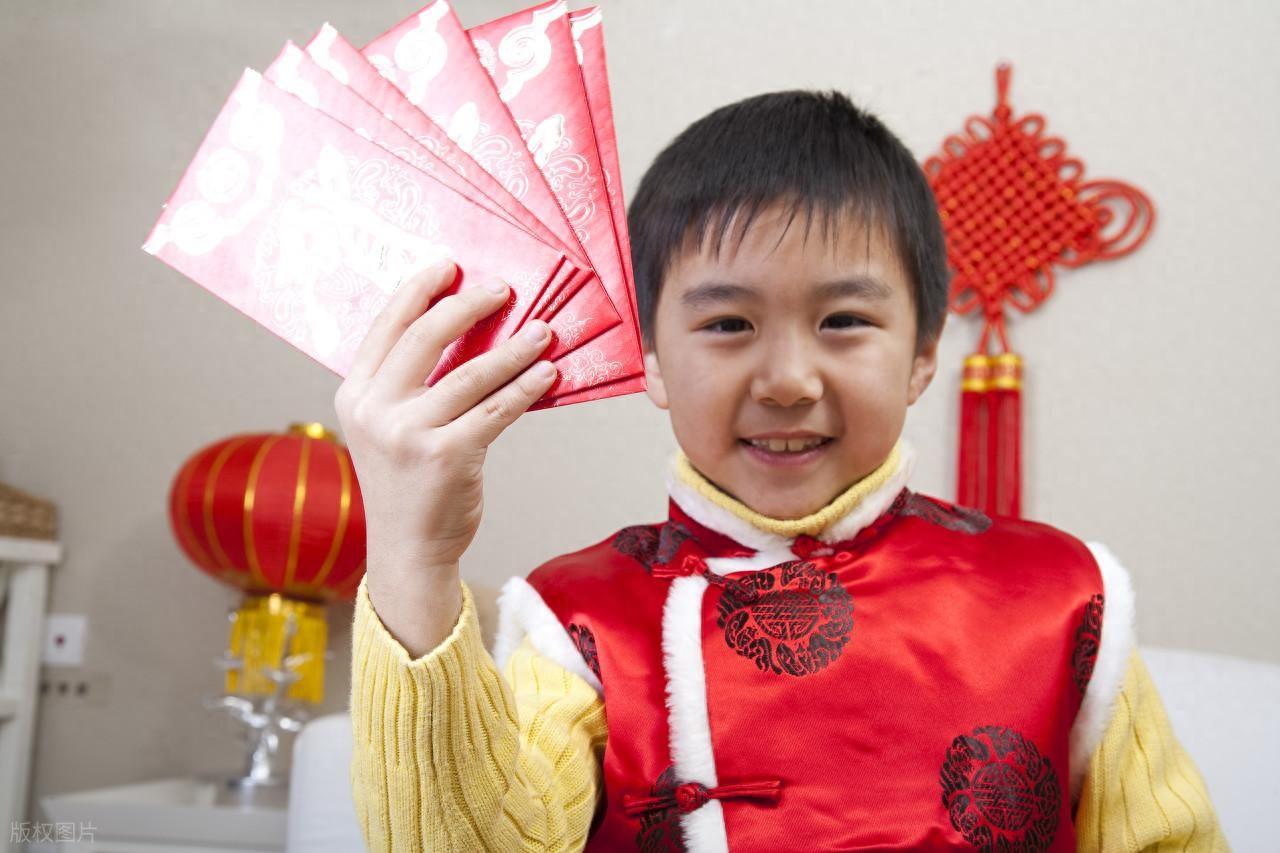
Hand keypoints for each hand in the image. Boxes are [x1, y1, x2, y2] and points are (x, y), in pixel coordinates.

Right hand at [334, 259, 556, 653]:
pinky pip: (497, 409)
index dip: (420, 290)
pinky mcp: (448, 456)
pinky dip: (526, 387)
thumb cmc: (408, 483)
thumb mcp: (386, 428)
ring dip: (513, 348)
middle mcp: (376, 411)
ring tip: (542, 332)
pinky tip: (547, 373)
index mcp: (355, 395)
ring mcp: (410, 434)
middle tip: (503, 291)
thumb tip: (460, 328)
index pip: (387, 326)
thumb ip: (405, 384)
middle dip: (468, 306)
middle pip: (425, 338)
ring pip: (471, 374)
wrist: (408, 549)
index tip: (450, 266)